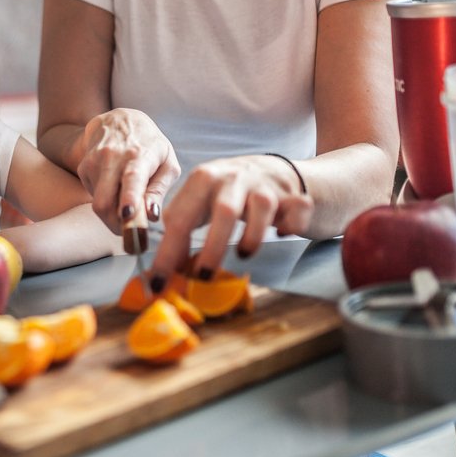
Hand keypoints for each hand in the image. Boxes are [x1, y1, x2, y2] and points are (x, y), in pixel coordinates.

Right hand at [76, 108, 180, 232]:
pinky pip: (93, 198)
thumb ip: (159, 190)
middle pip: (105, 201)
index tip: (129, 216)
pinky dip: (106, 202)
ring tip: (127, 207)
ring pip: (97, 204)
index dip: (130, 198)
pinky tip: (115, 188)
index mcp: (139, 155)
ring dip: (113, 216)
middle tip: (132, 233)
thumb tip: (151, 216)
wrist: (119, 120)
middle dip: (117, 225)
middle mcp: (113, 157)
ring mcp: (94, 161)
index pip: (132, 178)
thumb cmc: (150, 145)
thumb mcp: (166, 163)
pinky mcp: (83, 168)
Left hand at [150, 154, 313, 277]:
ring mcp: (266, 185)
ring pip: (261, 208)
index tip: (159, 283)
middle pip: (223, 212)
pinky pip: (297, 212)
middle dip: (212, 248)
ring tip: (244, 253)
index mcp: (203, 179)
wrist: (281, 173)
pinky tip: (283, 232)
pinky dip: (291, 226)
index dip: (167, 253)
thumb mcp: (202, 201)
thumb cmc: (233, 193)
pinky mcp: (295, 195)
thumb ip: (183, 226)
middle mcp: (234, 177)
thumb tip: (165, 268)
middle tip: (204, 276)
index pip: (180, 218)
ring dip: (253, 237)